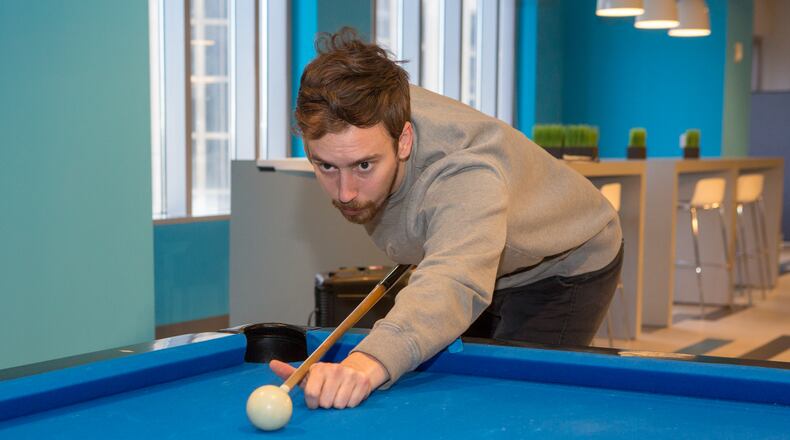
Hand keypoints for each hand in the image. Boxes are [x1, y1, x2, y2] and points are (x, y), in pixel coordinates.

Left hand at [269, 352, 388, 408]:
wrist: (353, 371)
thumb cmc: (326, 378)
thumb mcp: (308, 375)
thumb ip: (290, 373)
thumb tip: (272, 364)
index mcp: (320, 369)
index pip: (312, 394)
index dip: (312, 402)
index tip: (314, 402)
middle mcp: (336, 369)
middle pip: (326, 402)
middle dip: (325, 403)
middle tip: (327, 396)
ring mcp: (350, 375)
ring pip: (339, 404)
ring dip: (337, 404)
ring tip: (337, 395)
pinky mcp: (362, 382)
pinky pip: (351, 404)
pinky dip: (349, 403)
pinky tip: (348, 395)